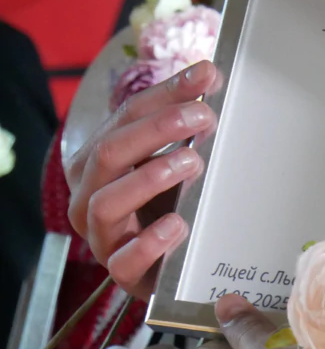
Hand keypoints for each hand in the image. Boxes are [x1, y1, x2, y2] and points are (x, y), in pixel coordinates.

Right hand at [67, 61, 219, 297]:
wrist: (170, 266)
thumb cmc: (169, 203)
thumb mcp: (176, 158)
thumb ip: (186, 121)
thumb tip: (209, 74)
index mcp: (99, 159)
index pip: (127, 115)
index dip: (167, 93)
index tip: (207, 76)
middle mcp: (90, 194)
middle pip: (111, 152)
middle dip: (158, 129)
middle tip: (203, 117)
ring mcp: (103, 236)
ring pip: (107, 202)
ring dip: (149, 178)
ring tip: (192, 162)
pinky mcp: (122, 273)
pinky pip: (123, 261)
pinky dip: (149, 242)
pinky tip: (177, 225)